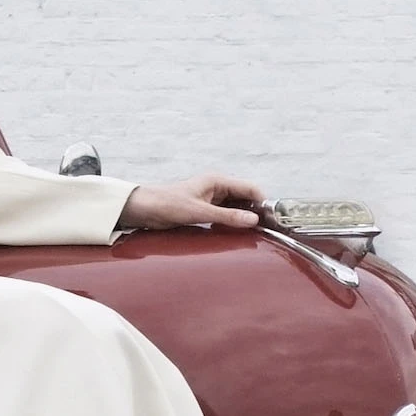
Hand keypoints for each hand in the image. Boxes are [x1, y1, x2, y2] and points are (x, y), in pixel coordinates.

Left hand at [118, 175, 264, 230]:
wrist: (143, 209)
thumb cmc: (167, 204)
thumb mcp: (199, 212)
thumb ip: (227, 216)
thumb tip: (254, 220)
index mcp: (217, 181)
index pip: (251, 188)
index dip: (263, 203)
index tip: (273, 220)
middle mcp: (217, 187)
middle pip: (246, 198)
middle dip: (256, 212)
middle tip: (266, 230)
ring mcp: (211, 198)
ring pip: (237, 207)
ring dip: (244, 218)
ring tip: (254, 234)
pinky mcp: (205, 209)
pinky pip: (226, 214)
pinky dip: (233, 222)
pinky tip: (236, 233)